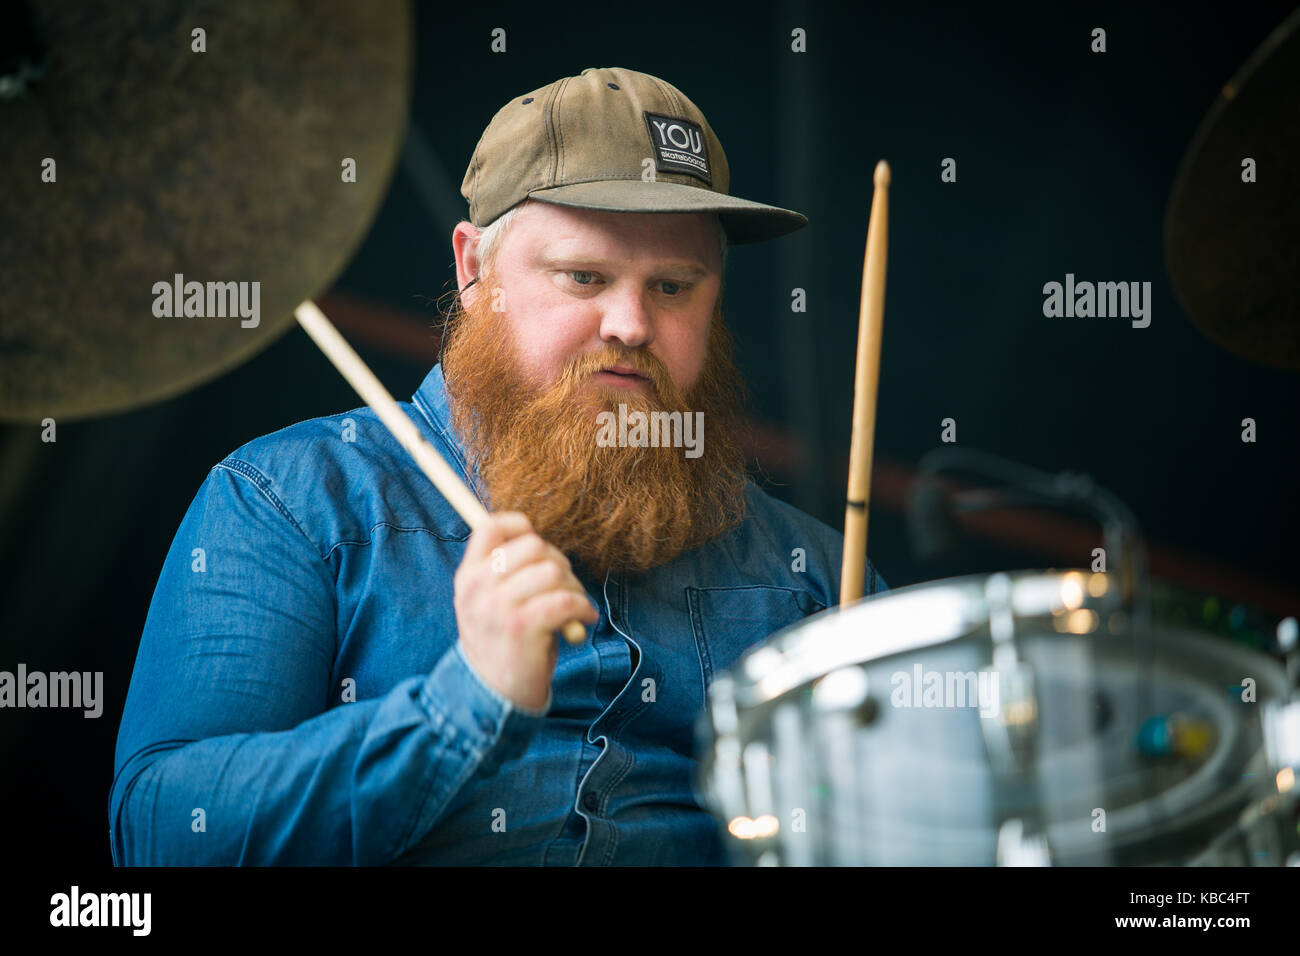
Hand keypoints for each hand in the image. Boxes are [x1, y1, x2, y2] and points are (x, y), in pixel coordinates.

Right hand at [453, 511, 597, 710]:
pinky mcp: (523, 626)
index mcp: (468, 577)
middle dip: (559, 563)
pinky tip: (583, 619)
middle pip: (533, 545)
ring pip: (553, 571)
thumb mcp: (488, 604)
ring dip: (574, 587)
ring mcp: (499, 607)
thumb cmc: (502, 645)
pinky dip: (583, 608)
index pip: (490, 528)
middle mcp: (479, 587)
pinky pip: (566, 600)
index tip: (538, 546)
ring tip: (573, 607)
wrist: (493, 696)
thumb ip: (504, 574)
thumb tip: (540, 544)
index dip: (519, 526)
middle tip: (564, 588)